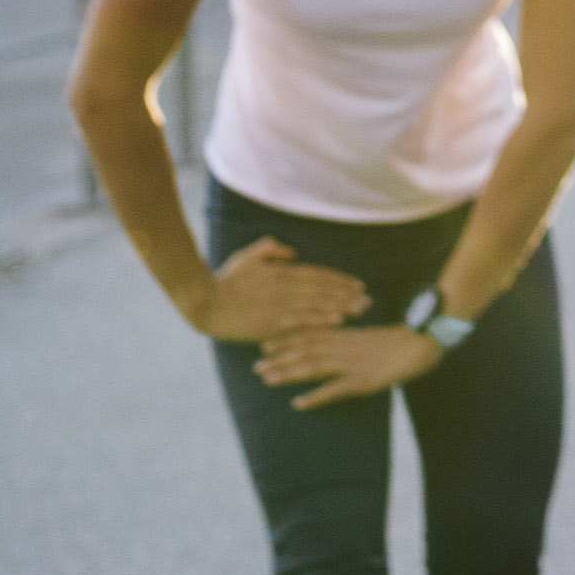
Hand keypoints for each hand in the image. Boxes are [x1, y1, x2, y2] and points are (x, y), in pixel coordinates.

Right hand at [183, 238, 369, 344]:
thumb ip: (269, 250)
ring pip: (318, 305)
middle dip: (347, 294)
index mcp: (281, 272)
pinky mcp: (273, 324)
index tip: (356, 284)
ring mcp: (280, 306)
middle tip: (367, 298)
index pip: (317, 275)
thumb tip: (292, 252)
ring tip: (360, 309)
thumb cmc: (225, 280)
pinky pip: (302, 322)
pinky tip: (338, 321)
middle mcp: (285, 288)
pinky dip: (321, 320)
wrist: (207, 302)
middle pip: (323, 290)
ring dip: (341, 307)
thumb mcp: (247, 257)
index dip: (338, 280)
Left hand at [254, 323, 444, 410]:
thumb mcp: (373, 338)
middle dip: (279, 358)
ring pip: (314, 367)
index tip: (264, 344)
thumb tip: (336, 345)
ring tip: (267, 380)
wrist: (425, 340)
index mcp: (347, 335)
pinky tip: (299, 403)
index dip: (286, 340)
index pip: (310, 335)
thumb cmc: (403, 340)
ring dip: (288, 374)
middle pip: (305, 351)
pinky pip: (335, 389)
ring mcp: (353, 364)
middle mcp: (345, 347)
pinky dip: (315, 396)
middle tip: (255, 366)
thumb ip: (352, 341)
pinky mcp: (364, 380)